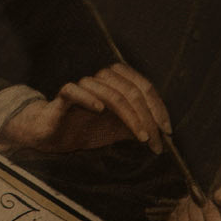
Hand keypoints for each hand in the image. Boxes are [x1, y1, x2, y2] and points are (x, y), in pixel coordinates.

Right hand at [0, 63, 171, 154]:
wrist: (54, 134)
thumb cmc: (87, 128)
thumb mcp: (119, 129)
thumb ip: (139, 126)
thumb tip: (165, 135)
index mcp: (115, 81)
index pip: (143, 86)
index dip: (158, 106)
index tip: (167, 130)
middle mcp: (100, 79)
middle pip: (130, 90)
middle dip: (147, 117)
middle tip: (155, 141)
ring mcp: (81, 86)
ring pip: (108, 92)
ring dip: (129, 116)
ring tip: (141, 136)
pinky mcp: (63, 96)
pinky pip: (74, 90)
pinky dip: (88, 97)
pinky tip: (100, 109)